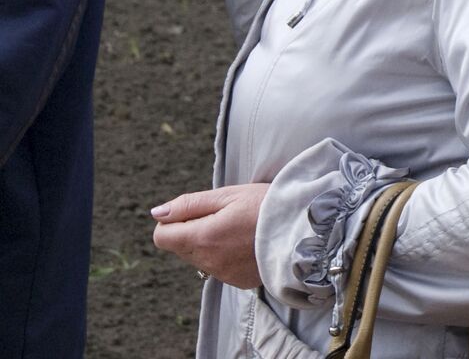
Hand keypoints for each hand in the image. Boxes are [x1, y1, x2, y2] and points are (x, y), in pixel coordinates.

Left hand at [151, 183, 268, 287]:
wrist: (304, 228)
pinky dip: (225, 255)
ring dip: (209, 243)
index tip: (197, 211)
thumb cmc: (267, 205)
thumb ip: (189, 204)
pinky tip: (247, 243)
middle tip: (223, 216)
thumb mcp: (228, 195)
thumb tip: (157, 213)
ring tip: (238, 229)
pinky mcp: (237, 281)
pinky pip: (218, 268)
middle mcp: (208, 261)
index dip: (174, 220)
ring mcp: (223, 274)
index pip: (162, 236)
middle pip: (180, 247)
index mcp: (202, 237)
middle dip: (192, 231)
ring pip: (199, 258)